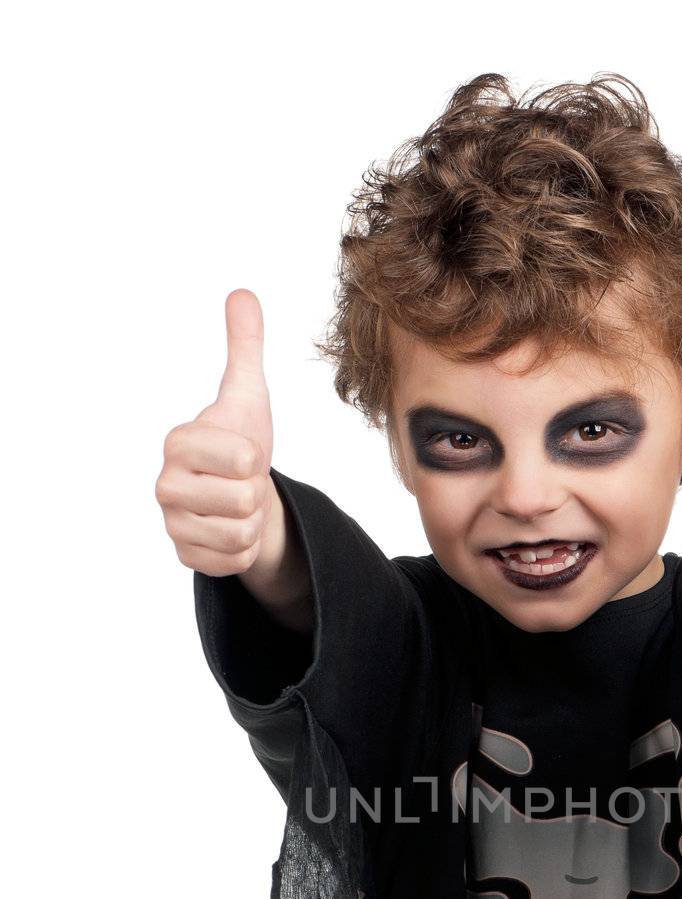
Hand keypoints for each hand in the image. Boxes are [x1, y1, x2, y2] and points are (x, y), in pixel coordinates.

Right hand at [155, 289, 288, 585]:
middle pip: (244, 499)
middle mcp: (165, 484)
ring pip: (241, 534)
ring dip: (252, 521)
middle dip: (256, 493)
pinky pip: (235, 561)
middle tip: (242, 482)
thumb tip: (242, 294)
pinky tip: (232, 530)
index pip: (241, 458)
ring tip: (238, 504)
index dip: (254, 457)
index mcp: (178, 442)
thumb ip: (244, 347)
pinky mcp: (185, 557)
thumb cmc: (240, 442)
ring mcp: (173, 524)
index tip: (242, 452)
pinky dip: (245, 550)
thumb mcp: (248, 395)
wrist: (239, 494)